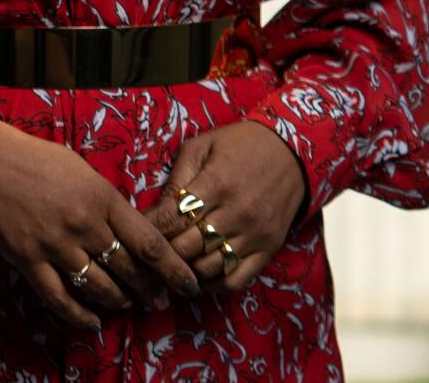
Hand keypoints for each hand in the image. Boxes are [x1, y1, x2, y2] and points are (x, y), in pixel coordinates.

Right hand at [0, 112, 202, 335]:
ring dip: (119, 301)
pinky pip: (60, 300)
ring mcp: (56, 246)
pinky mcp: (30, 262)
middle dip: (150, 290)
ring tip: (129, 306)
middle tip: (160, 302)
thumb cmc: (35, 158)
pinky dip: (80, 316)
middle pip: (129, 270)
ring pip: (99, 287)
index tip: (190, 285)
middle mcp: (85, 225)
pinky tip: (93, 322)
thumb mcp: (80, 170)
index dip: (174, 269)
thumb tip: (127, 229)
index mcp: (102, 197)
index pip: (149, 242)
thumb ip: (105, 201)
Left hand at [144, 120, 307, 290]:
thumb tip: (155, 212)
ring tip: (172, 263)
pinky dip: (214, 283)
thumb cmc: (239, 145)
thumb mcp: (202, 146)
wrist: (291, 151)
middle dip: (164, 251)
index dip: (151, 230)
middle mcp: (236, 213)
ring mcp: (254, 235)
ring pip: (209, 268)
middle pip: (187, 247)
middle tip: (150, 252)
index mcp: (216, 183)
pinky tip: (200, 273)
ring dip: (186, 269)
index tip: (137, 234)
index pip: (173, 218)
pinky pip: (236, 280)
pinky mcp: (268, 249)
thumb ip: (178, 178)